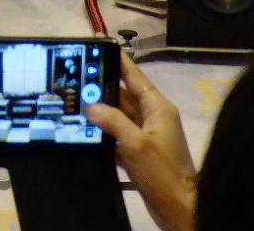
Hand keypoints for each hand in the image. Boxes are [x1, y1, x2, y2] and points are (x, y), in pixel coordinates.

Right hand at [88, 58, 197, 230]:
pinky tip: (84, 130)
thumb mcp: (136, 144)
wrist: (179, 207)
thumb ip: (113, 121)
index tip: (99, 45)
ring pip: (119, 115)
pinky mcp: (140, 152)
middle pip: (124, 94)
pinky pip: (119, 134)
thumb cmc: (162, 171)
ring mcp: (147, 135)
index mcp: (158, 107)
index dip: (118, 60)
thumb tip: (91, 106)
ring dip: (100, 110)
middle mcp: (153, 116)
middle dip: (102, 85)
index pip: (135, 76)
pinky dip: (104, 132)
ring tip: (74, 99)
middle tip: (75, 75)